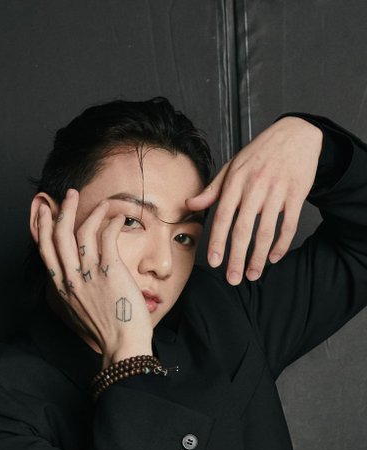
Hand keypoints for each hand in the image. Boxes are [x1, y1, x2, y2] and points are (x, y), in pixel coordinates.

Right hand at [33, 189, 152, 364]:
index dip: (43, 226)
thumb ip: (74, 290)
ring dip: (90, 211)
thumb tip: (76, 276)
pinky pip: (108, 236)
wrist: (122, 345)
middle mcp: (71, 278)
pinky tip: (118, 219)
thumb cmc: (106, 330)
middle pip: (59, 235)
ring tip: (102, 202)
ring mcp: (89, 273)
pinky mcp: (110, 270)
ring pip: (82, 231)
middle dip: (62, 210)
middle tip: (69, 195)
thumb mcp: (80, 309)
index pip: (46, 249)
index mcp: (61, 287)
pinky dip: (112, 223)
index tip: (44, 211)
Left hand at [185, 116, 322, 284]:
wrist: (296, 134)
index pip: (223, 216)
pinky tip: (274, 258)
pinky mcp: (297, 194)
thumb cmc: (259, 153)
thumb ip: (212, 189)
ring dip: (259, 256)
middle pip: (243, 229)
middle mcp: (255, 186)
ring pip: (267, 231)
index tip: (215, 262)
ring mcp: (277, 191)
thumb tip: (189, 205)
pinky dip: (282, 244)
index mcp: (236, 181)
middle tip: (233, 279)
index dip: (218, 241)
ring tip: (253, 275)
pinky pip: (289, 225)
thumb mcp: (232, 166)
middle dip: (237, 257)